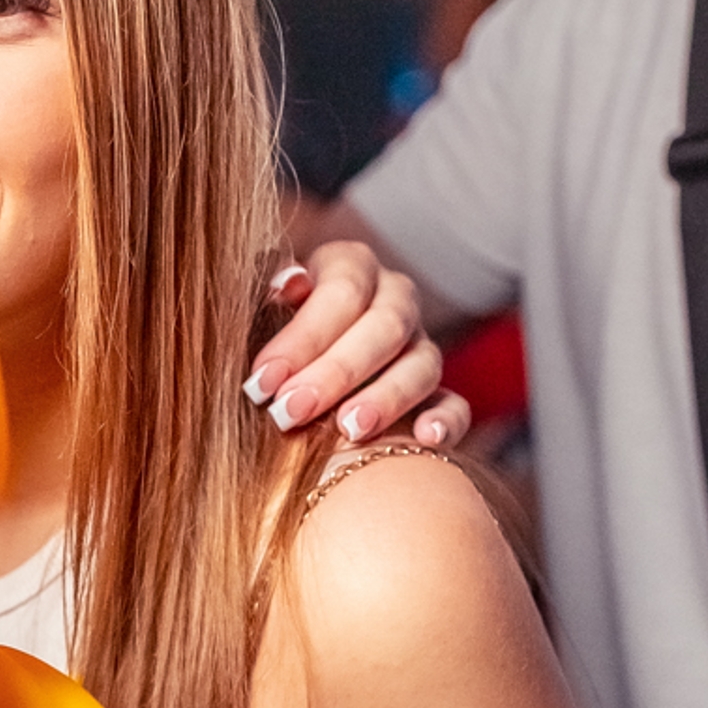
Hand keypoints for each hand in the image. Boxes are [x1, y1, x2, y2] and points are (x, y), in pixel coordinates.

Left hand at [245, 244, 469, 450]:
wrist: (283, 379)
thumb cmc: (262, 339)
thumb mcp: (253, 309)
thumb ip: (263, 295)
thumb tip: (287, 284)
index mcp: (351, 267)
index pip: (343, 290)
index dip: (303, 336)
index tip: (261, 381)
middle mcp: (394, 299)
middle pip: (386, 326)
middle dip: (335, 372)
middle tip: (289, 412)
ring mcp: (420, 347)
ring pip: (423, 364)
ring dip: (386, 398)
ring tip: (347, 430)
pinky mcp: (436, 394)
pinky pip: (455, 405)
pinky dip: (445, 422)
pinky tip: (425, 440)